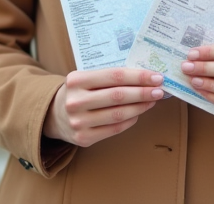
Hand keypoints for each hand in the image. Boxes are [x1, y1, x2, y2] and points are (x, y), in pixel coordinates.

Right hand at [43, 68, 163, 147]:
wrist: (54, 115)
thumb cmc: (78, 92)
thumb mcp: (86, 79)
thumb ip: (109, 77)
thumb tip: (144, 77)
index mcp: (76, 80)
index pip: (114, 76)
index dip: (138, 76)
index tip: (156, 77)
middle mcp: (75, 101)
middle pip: (118, 96)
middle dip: (143, 92)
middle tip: (159, 90)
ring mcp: (78, 122)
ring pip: (118, 114)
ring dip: (140, 107)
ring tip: (152, 101)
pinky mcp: (84, 138)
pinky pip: (114, 129)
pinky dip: (130, 120)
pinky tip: (138, 113)